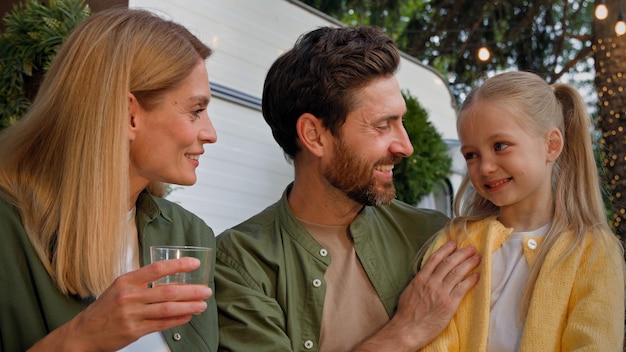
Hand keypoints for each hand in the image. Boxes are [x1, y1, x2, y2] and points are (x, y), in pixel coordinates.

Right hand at [29, 257, 211, 351]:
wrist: (83, 333)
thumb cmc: (104, 309)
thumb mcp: (119, 288)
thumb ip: (142, 282)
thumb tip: (171, 278)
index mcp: (127, 281)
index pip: (157, 268)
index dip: (179, 265)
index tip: (194, 264)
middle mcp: (130, 296)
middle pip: (168, 291)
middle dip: (191, 290)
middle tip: (206, 290)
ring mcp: (132, 314)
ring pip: (168, 308)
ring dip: (189, 306)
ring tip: (202, 305)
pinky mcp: (134, 331)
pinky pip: (162, 324)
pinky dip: (178, 320)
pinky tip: (188, 316)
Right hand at [354, 241, 479, 351]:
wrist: (408, 329)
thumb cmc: (407, 313)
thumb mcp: (409, 291)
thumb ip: (419, 281)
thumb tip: (426, 275)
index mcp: (420, 279)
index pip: (435, 259)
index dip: (445, 249)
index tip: (453, 243)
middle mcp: (431, 283)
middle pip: (449, 263)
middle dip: (461, 254)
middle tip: (471, 248)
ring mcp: (441, 293)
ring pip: (457, 273)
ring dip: (469, 264)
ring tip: (477, 258)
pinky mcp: (449, 304)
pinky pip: (462, 288)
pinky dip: (470, 280)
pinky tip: (477, 275)